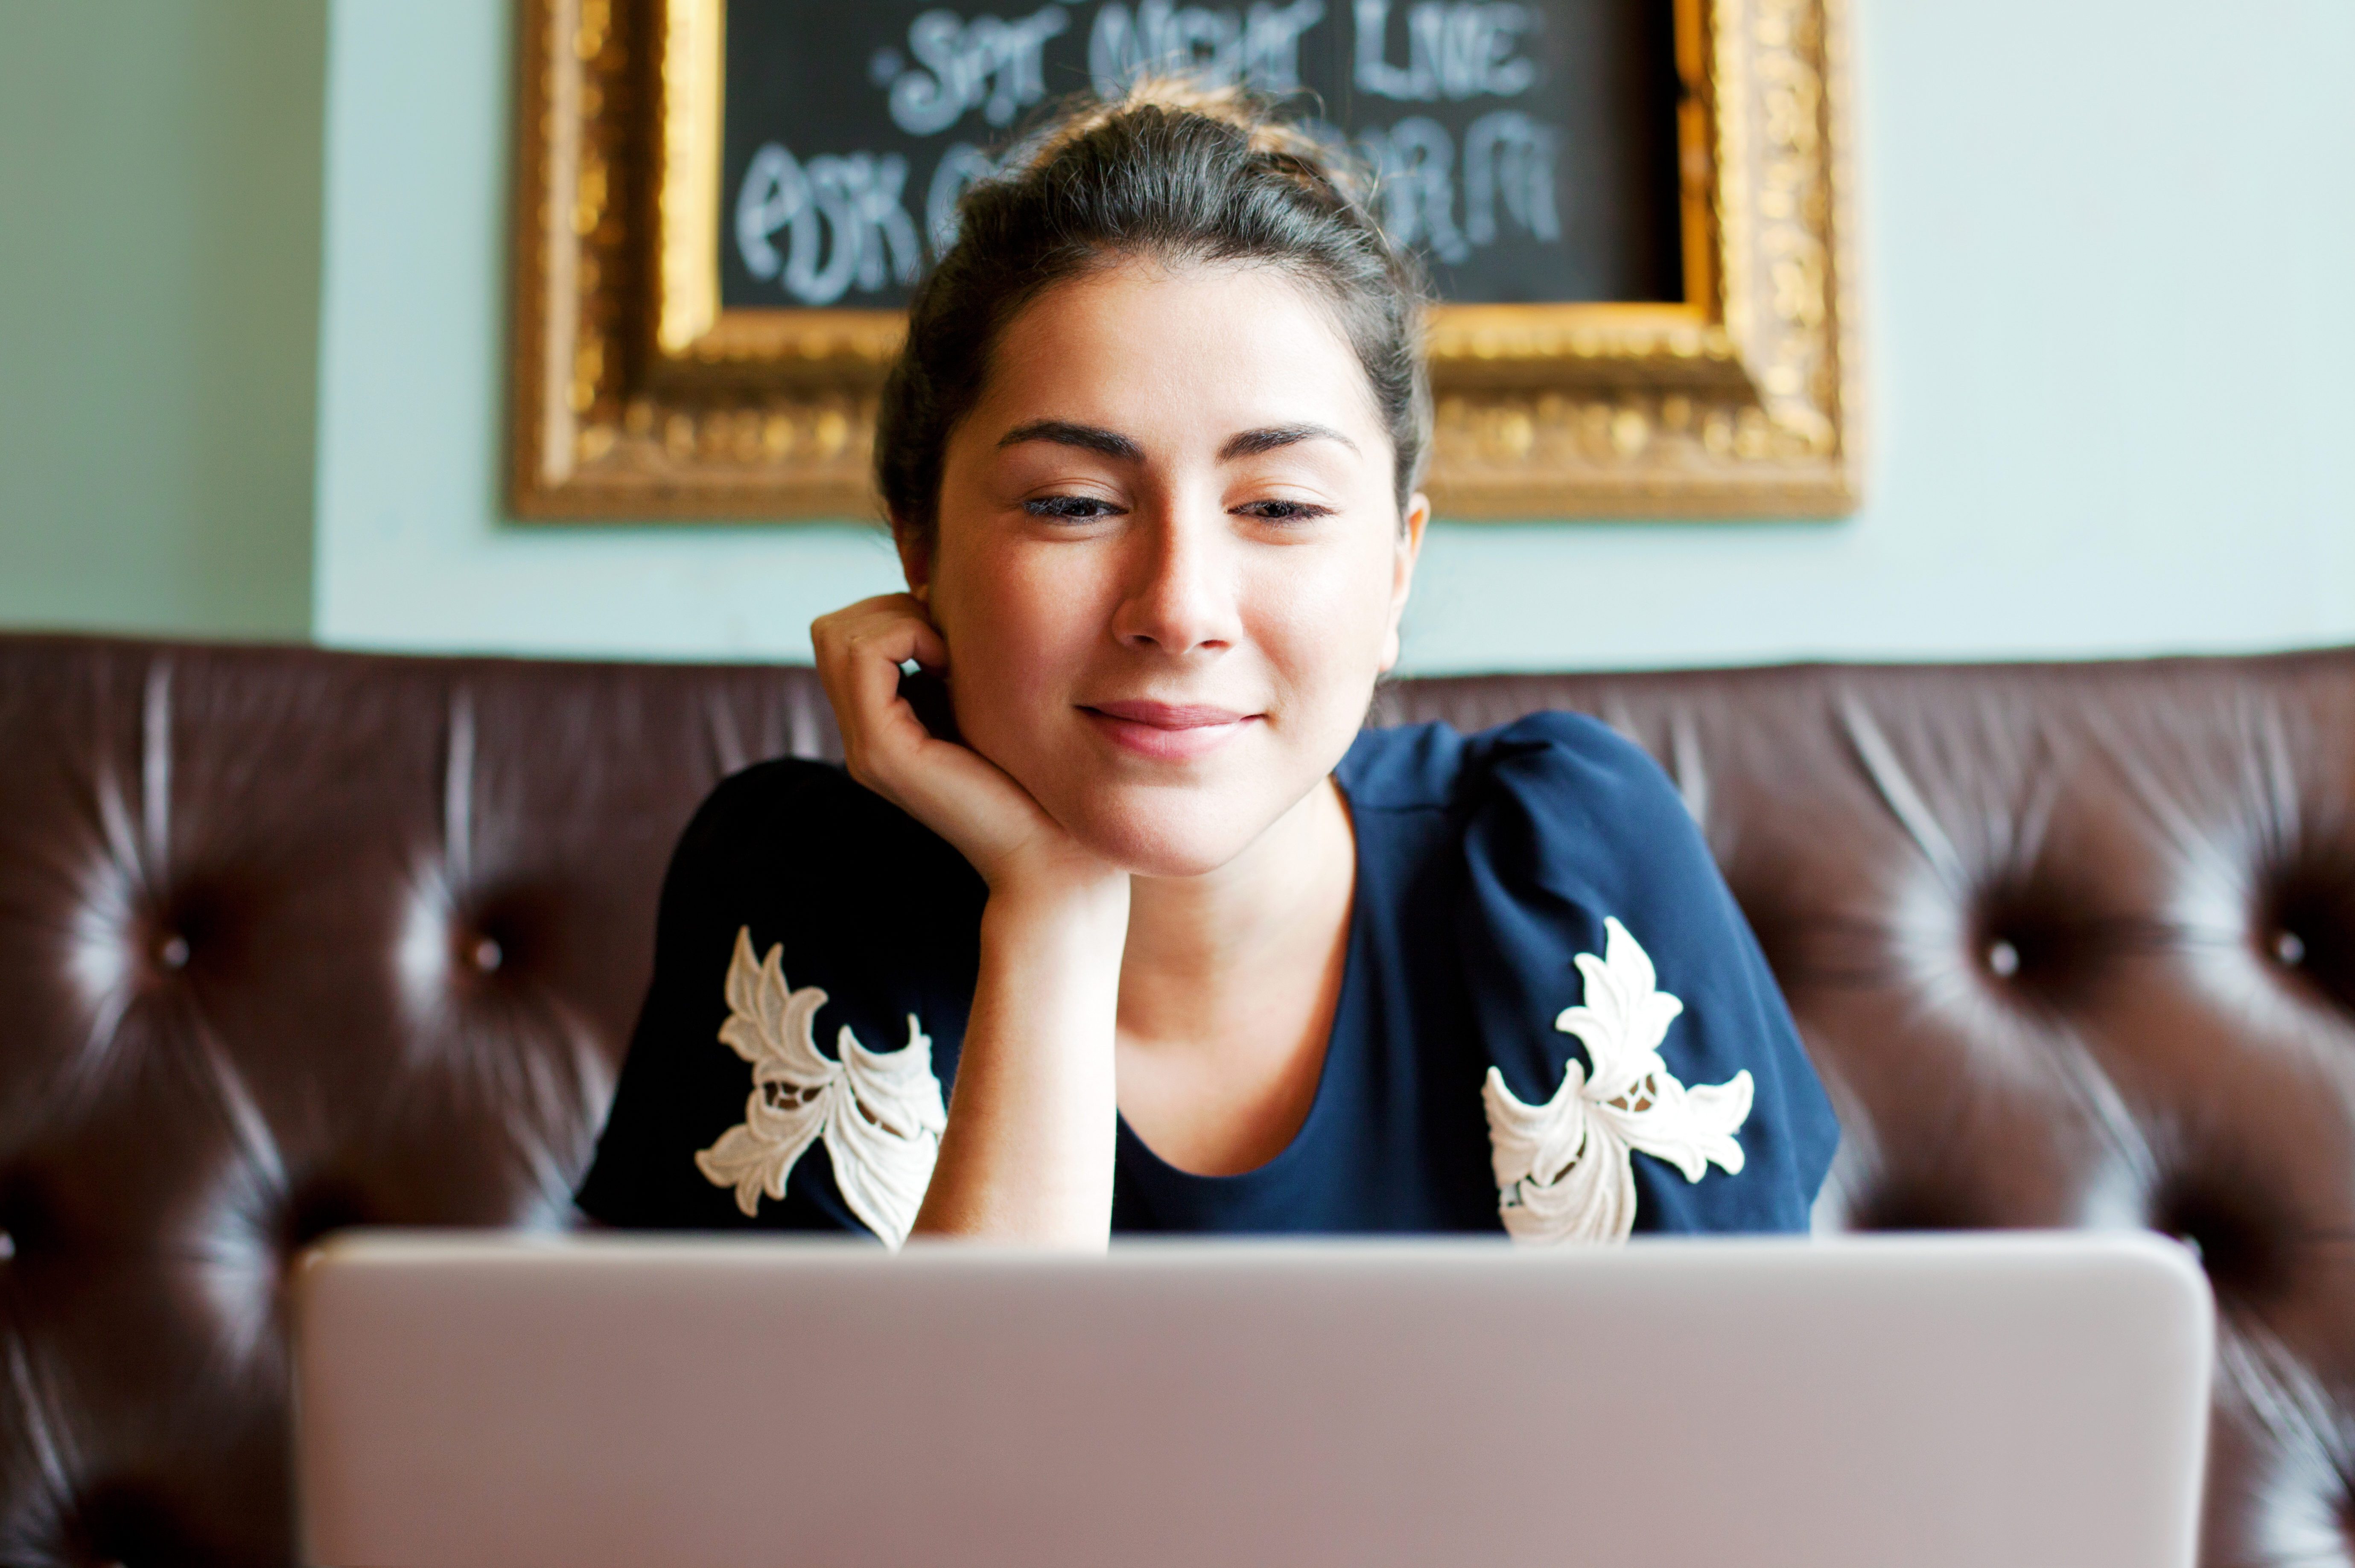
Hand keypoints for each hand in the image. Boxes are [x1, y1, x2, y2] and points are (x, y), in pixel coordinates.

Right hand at [811, 595, 1112, 898]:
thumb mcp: (985, 702)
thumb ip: (950, 665)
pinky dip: (906, 637)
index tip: (953, 643)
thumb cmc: (1037, 776)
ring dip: (898, 620)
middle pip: (831, 630)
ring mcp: (865, 748)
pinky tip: (950, 665)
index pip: (844, 635)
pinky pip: (863, 658)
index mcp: (882, 726)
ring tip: (948, 655)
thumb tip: (935, 596)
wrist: (1052, 851)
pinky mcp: (882, 753)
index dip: (895, 613)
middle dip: (890, 610)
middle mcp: (862, 738)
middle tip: (947, 644)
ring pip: (837, 636)